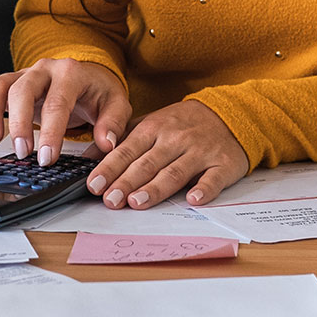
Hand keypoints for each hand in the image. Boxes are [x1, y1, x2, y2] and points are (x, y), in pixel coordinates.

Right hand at [0, 58, 131, 165]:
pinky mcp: (9, 84)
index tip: (47, 157)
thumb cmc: (98, 91)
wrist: (87, 75)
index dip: (51, 131)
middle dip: (19, 123)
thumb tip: (106, 143)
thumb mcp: (116, 104)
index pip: (57, 101)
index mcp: (70, 72)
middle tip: (22, 152)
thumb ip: (113, 123)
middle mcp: (43, 69)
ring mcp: (22, 74)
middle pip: (22, 89)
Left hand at [84, 100, 249, 209]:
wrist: (228, 114)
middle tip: (110, 200)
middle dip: (126, 182)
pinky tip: (193, 199)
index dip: (109, 168)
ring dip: (156, 188)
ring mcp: (200, 151)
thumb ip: (121, 140)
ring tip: (137, 202)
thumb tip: (88, 156)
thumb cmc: (182, 124)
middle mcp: (175, 139)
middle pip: (147, 163)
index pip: (127, 150)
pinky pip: (213, 178)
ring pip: (175, 172)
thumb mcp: (150, 124)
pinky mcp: (223, 163)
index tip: (94, 184)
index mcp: (154, 128)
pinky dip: (204, 189)